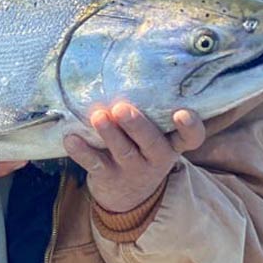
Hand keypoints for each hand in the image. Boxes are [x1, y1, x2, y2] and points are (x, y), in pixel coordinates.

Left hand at [63, 102, 205, 212]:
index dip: (190, 127)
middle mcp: (156, 157)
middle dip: (137, 125)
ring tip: (97, 116)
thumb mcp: (153, 136)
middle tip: (122, 108)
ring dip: (110, 134)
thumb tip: (128, 66)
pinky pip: (95, 164)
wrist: (127, 196)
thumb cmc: (141, 149)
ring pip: (123, 152)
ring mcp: (132, 169)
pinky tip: (71, 138)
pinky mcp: (108, 176)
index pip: (191, 138)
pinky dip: (82, 151)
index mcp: (171, 143)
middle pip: (152, 143)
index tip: (182, 113)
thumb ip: (148, 111)